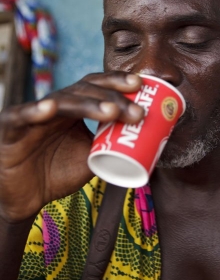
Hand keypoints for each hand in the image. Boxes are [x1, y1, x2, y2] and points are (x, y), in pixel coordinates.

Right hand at [0, 72, 143, 222]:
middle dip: (113, 98)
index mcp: (75, 108)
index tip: (141, 85)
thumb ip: (111, 145)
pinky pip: (21, 117)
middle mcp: (56, 105)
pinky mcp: (11, 129)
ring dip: (87, 104)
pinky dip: (34, 111)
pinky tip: (49, 108)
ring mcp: (34, 115)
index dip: (117, 82)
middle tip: (137, 112)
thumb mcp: (90, 158)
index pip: (97, 86)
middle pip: (85, 91)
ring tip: (110, 112)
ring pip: (61, 101)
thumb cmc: (56, 172)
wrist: (25, 198)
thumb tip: (146, 138)